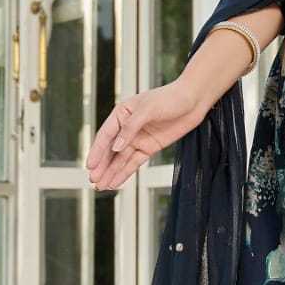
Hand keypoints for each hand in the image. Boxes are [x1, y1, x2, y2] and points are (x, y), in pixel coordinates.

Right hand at [86, 78, 205, 191]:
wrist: (193, 101)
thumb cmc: (170, 98)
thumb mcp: (148, 109)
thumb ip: (131, 128)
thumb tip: (116, 147)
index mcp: (122, 113)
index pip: (106, 135)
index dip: (97, 151)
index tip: (90, 166)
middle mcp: (127, 127)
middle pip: (111, 149)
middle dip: (102, 166)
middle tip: (92, 180)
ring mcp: (138, 138)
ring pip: (121, 159)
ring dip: (111, 172)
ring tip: (100, 186)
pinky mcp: (150, 147)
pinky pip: (134, 162)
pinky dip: (125, 172)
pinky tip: (115, 182)